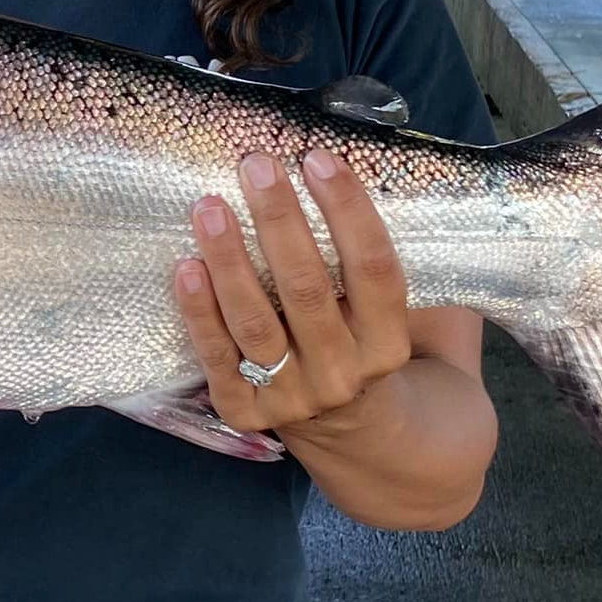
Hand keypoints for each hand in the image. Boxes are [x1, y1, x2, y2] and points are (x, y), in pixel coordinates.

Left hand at [174, 146, 412, 438]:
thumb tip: (379, 175)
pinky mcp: (245, 412)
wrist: (361, 443)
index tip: (319, 158)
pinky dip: (198, 313)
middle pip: (306, 290)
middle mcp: (342, 374)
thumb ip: (409, 266)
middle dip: (279, 221)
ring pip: (255, 325)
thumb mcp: (418, 321)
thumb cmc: (373, 349)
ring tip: (209, 206)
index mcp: (389, 344)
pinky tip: (184, 266)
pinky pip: (217, 358)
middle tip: (257, 164)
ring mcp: (291, 398)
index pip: (374, 270)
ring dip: (229, 261)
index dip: (349, 211)